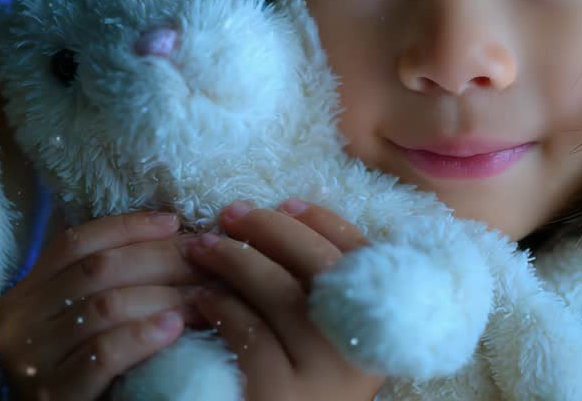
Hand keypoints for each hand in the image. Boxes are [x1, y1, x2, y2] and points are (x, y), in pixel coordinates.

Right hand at [0, 210, 210, 400]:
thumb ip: (108, 283)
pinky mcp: (55, 394)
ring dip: (164, 296)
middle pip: (98, 270)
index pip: (75, 243)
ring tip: (204, 296)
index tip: (174, 223)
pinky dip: (143, 335)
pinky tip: (174, 328)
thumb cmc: (86, 371)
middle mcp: (20, 321)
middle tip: (208, 261)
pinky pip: (104, 354)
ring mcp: (33, 359)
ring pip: (105, 307)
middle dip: (161, 259)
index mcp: (26, 294)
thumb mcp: (82, 321)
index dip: (127, 228)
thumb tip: (173, 236)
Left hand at [185, 199, 385, 400]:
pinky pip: (248, 332)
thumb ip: (322, 290)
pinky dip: (220, 306)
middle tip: (229, 213)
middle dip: (271, 229)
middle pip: (319, 265)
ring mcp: (322, 375)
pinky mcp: (279, 394)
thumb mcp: (326, 337)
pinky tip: (201, 298)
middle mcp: (360, 349)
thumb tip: (287, 214)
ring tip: (203, 248)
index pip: (362, 254)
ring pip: (279, 293)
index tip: (285, 201)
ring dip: (235, 260)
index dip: (323, 221)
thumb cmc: (300, 384)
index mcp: (380, 326)